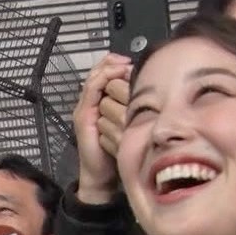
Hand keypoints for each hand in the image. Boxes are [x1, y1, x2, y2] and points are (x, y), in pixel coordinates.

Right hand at [73, 54, 131, 203]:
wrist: (102, 174)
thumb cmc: (116, 151)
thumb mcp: (128, 125)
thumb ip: (134, 109)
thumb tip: (152, 94)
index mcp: (99, 103)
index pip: (104, 75)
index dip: (116, 64)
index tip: (133, 62)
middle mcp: (89, 103)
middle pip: (97, 72)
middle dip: (113, 62)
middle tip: (129, 60)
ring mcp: (85, 108)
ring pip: (94, 77)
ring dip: (110, 68)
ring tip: (125, 65)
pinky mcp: (84, 115)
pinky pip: (92, 90)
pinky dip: (104, 79)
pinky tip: (117, 76)